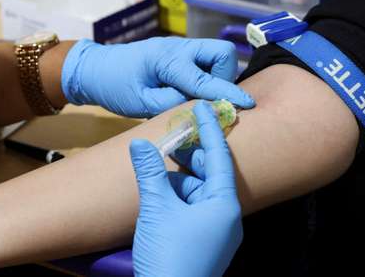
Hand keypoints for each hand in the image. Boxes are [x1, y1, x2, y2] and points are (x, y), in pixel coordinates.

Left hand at [61, 37, 253, 117]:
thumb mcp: (140, 102)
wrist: (94, 69)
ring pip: (216, 56)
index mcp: (166, 59)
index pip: (204, 78)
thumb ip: (172, 105)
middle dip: (224, 77)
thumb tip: (201, 108)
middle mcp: (178, 48)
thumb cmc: (113, 85)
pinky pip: (204, 61)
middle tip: (205, 98)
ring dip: (214, 76)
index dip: (226, 93)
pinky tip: (188, 90)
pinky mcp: (179, 53)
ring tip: (192, 96)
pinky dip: (205, 75)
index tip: (247, 105)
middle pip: (222, 53)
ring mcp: (179, 48)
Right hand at [130, 101, 242, 276]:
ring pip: (195, 194)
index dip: (210, 130)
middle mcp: (224, 218)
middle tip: (170, 140)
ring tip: (154, 174)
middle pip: (207, 175)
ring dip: (176, 182)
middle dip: (188, 159)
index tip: (204, 108)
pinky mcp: (200, 243)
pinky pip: (189, 211)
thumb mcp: (157, 208)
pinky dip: (173, 200)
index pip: (219, 157)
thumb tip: (139, 144)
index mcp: (223, 205)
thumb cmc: (170, 255)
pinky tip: (155, 198)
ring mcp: (213, 233)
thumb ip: (150, 173)